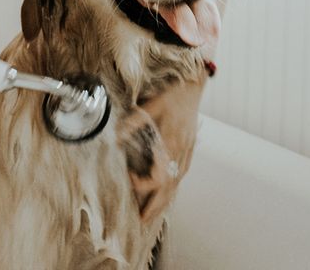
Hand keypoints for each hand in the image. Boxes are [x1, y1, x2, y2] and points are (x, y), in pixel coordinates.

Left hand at [117, 77, 204, 222]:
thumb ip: (133, 122)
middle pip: (169, 188)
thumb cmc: (172, 95)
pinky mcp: (188, 150)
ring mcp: (187, 153)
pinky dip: (171, 189)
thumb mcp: (150, 105)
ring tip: (152, 215)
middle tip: (142, 221)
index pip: (159, 176)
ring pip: (176, 184)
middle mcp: (181, 153)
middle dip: (155, 206)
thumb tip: (115, 136)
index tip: (130, 180)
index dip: (144, 184)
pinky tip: (165, 195)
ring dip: (164, 201)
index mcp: (171, 144)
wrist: (193, 87)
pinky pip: (180, 175)